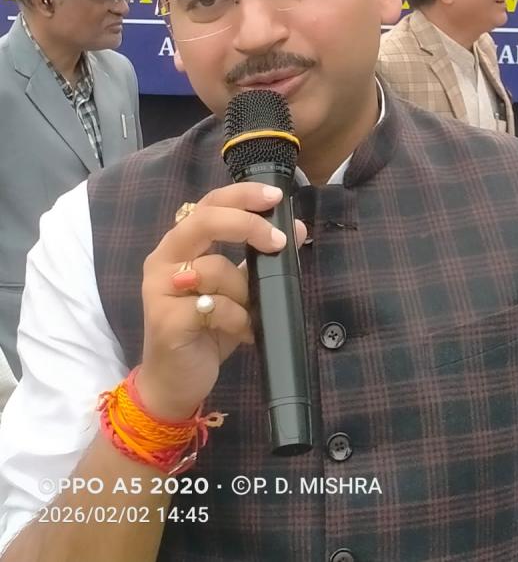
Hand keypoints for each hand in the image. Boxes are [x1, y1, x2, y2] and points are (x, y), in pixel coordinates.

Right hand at [136, 183, 306, 420]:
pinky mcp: (165, 320)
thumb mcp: (239, 289)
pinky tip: (242, 332)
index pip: (209, 204)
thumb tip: (296, 227)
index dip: (242, 196)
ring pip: (213, 268)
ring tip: (250, 312)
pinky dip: (238, 319)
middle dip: (247, 225)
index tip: (275, 198)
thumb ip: (259, 257)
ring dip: (244, 291)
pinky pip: (214, 307)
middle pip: (204, 221)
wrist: (174, 383)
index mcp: (179, 244)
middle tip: (277, 242)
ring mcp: (159, 289)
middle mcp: (163, 259)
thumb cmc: (206, 330)